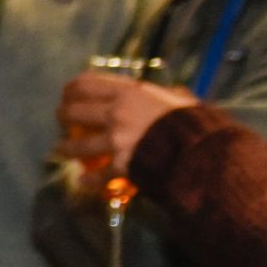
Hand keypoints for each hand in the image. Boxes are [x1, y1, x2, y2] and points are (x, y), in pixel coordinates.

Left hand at [55, 73, 197, 177]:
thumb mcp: (183, 102)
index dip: (72, 89)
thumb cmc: (198, 124)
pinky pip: (99, 176)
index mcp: (131, 93)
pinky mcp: (121, 165)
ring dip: (66, 149)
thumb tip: (176, 92)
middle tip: (62, 121)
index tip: (67, 94)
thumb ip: (173, 97)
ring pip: (78, 145)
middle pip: (74, 112)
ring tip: (60, 151)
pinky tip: (83, 182)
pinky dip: (89, 181)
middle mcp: (118, 113)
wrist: (206, 153)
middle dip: (63, 116)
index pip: (89, 84)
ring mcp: (117, 140)